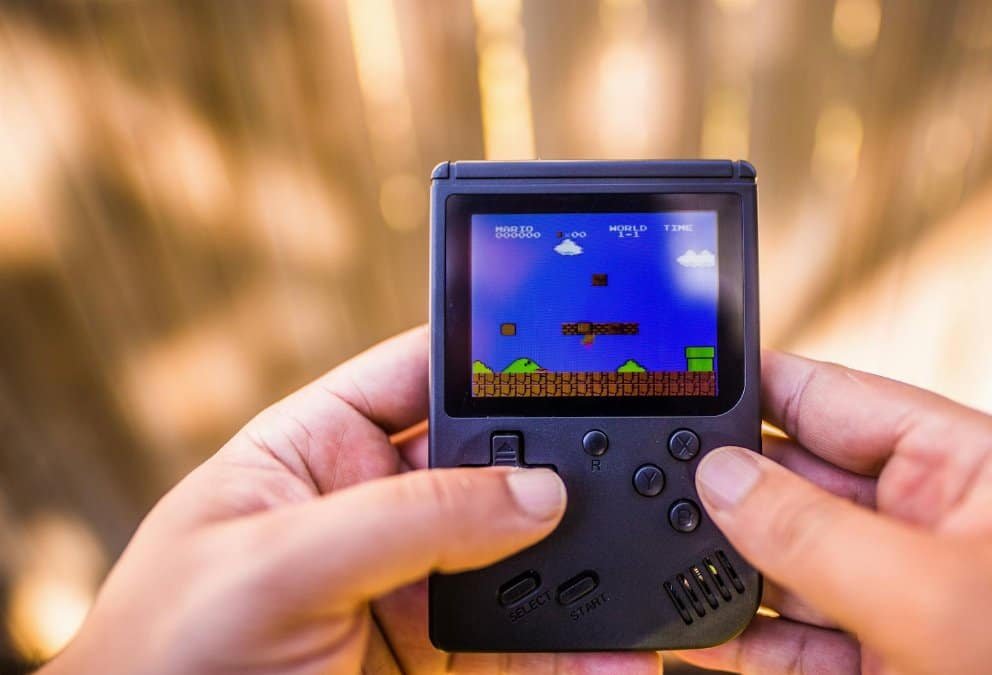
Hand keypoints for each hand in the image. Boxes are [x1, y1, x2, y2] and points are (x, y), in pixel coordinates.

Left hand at [43, 326, 658, 674]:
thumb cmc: (166, 651)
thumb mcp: (276, 561)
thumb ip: (407, 517)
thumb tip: (534, 492)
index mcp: (321, 449)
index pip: (424, 375)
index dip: (497, 356)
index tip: (577, 351)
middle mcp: (375, 510)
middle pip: (493, 467)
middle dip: (561, 473)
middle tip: (634, 470)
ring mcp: (411, 587)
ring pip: (521, 562)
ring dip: (583, 568)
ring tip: (643, 572)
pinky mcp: (437, 659)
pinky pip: (523, 647)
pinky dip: (576, 652)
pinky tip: (616, 653)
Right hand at [678, 351, 991, 674]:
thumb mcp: (943, 596)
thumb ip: (817, 533)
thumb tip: (722, 478)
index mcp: (965, 466)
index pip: (835, 398)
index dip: (751, 384)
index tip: (673, 377)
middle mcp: (933, 526)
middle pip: (798, 487)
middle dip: (722, 490)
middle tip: (641, 488)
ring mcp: (912, 604)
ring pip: (789, 572)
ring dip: (721, 571)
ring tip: (649, 562)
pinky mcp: (893, 668)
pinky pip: (799, 644)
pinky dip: (742, 640)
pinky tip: (686, 628)